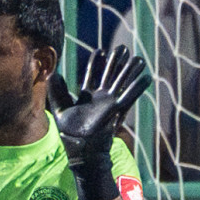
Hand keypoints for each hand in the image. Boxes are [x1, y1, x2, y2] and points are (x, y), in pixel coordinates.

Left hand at [49, 46, 151, 199]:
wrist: (82, 151)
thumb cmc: (70, 134)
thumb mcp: (60, 110)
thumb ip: (57, 92)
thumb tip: (54, 74)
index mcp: (87, 96)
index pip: (92, 74)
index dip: (96, 63)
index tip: (100, 51)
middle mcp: (100, 97)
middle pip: (109, 74)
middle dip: (115, 61)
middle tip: (122, 48)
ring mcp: (109, 103)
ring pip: (121, 82)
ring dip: (130, 71)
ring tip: (138, 58)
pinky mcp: (116, 110)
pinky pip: (129, 97)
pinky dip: (137, 88)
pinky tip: (146, 78)